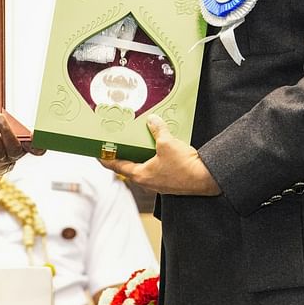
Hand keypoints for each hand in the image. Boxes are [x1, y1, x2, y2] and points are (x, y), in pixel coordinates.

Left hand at [0, 112, 43, 177]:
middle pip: (13, 146)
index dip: (37, 143)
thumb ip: (14, 124)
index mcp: (25, 147)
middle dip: (6, 130)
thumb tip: (3, 112)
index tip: (34, 134)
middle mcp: (14, 154)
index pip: (36, 148)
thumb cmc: (4, 141)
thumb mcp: (13, 132)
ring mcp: (0, 158)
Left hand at [99, 115, 220, 195]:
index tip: (97, 153)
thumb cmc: (185, 166)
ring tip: (134, 146)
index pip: (116, 166)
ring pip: (142, 169)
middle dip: (121, 157)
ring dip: (137, 159)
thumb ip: (157, 130)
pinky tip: (155, 152)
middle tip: (115, 147)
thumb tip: (152, 120)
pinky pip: (154, 170)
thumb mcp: (167, 143)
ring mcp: (158, 184)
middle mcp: (146, 182)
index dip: (105, 158)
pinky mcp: (168, 182)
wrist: (206, 179)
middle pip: (128, 168)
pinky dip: (150, 161)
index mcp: (140, 175)